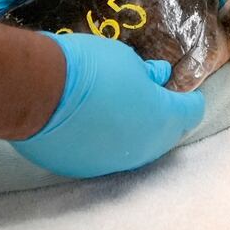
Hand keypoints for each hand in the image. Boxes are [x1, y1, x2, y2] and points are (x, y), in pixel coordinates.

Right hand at [12, 32, 205, 177]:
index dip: (189, 100)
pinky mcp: (82, 170)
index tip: (182, 91)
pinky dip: (104, 141)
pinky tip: (91, 125)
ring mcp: (111, 165)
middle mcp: (142, 150)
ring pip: (132, 150)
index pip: (190, 113)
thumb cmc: (89, 67)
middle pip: (164, 136)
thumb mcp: (125, 60)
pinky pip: (102, 156)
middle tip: (149, 98)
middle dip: (163, 118)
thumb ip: (146, 76)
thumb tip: (157, 79)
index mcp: (161, 120)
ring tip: (118, 111)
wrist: (38, 91)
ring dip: (132, 132)